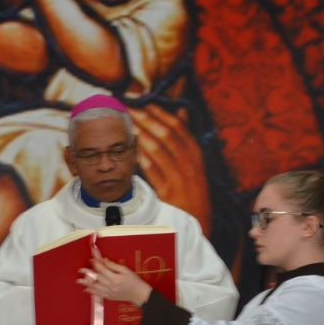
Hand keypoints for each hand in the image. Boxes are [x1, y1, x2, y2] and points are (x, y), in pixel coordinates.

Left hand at [78, 257, 152, 305]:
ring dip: (86, 284)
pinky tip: (86, 289)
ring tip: (78, 281)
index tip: (91, 260)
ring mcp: (109, 293)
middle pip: (97, 279)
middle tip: (80, 270)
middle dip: (88, 274)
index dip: (96, 264)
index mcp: (115, 278)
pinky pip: (98, 294)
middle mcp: (110, 286)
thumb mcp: (126, 270)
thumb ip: (114, 266)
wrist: (139, 294)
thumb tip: (104, 260)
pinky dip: (91, 291)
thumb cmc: (134, 280)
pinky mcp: (109, 297)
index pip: (103, 270)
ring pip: (95, 287)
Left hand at [130, 105, 211, 234]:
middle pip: (166, 135)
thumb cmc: (192, 188)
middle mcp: (190, 164)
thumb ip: (186, 137)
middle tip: (129, 107)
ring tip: (126, 123)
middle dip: (146, 119)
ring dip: (140, 134)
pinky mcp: (167, 192)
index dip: (161, 113)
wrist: (197, 221)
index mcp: (196, 154)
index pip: (179, 127)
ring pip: (158, 150)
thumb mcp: (195, 162)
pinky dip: (141, 157)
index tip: (145, 102)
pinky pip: (152, 170)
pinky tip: (130, 147)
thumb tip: (181, 111)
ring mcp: (179, 178)